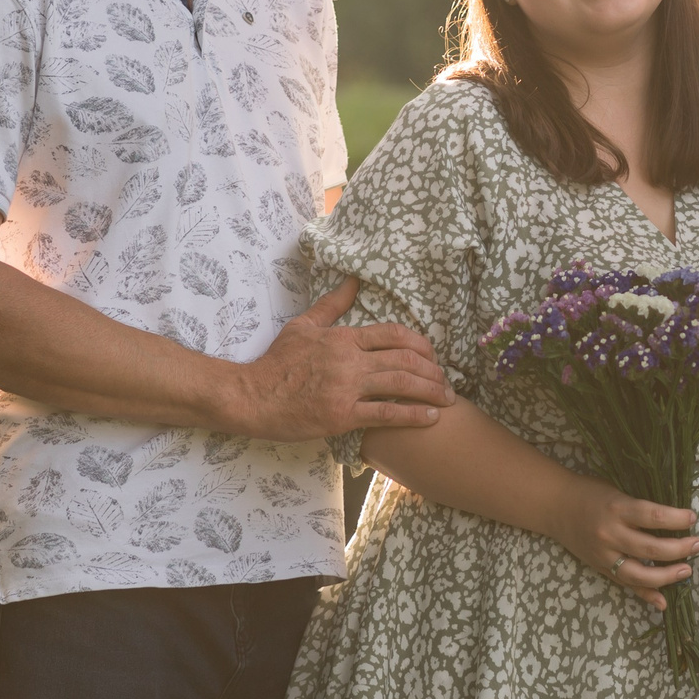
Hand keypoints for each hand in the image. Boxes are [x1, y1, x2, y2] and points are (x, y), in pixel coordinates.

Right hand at [229, 279, 450, 440]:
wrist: (252, 396)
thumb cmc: (277, 362)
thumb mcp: (304, 325)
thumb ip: (332, 304)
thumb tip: (353, 280)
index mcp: (343, 337)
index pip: (393, 333)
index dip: (421, 344)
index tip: (433, 355)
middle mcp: (349, 360)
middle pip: (404, 359)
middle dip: (433, 370)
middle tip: (447, 380)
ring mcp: (346, 388)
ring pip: (400, 384)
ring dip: (430, 391)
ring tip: (447, 399)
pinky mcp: (342, 415)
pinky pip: (386, 414)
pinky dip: (413, 415)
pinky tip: (431, 417)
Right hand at [549, 481, 698, 612]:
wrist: (555, 506)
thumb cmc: (590, 493)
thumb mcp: (616, 493)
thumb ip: (640, 510)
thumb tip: (675, 521)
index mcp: (616, 508)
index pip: (653, 515)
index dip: (677, 519)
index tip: (693, 517)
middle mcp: (610, 533)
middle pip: (650, 548)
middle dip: (679, 549)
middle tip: (698, 545)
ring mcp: (604, 554)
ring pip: (640, 573)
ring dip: (668, 575)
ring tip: (687, 569)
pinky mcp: (600, 567)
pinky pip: (626, 584)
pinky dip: (645, 595)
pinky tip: (663, 602)